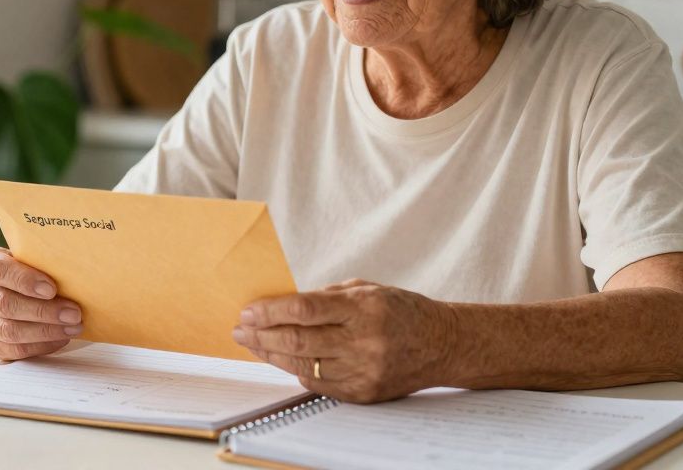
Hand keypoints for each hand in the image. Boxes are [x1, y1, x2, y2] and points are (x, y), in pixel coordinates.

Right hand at [0, 246, 83, 360]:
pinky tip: (60, 339)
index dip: (25, 280)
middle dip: (42, 311)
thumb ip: (39, 262)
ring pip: (9, 331)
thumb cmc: (24, 269)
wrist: (8, 287)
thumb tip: (71, 274)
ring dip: (45, 331)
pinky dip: (39, 346)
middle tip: (73, 313)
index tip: (52, 289)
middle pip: (5, 305)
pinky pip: (13, 350)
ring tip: (72, 327)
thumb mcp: (26, 256)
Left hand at [232, 279, 454, 402]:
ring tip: (253, 344)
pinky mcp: (363, 392)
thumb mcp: (366, 289)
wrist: (442, 344)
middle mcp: (364, 341)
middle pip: (298, 340)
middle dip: (261, 334)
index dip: (270, 311)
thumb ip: (325, 298)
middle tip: (239, 329)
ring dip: (271, 354)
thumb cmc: (401, 310)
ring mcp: (364, 371)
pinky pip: (317, 383)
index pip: (305, 310)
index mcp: (364, 308)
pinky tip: (281, 358)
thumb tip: (280, 305)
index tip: (248, 311)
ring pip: (302, 365)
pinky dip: (295, 370)